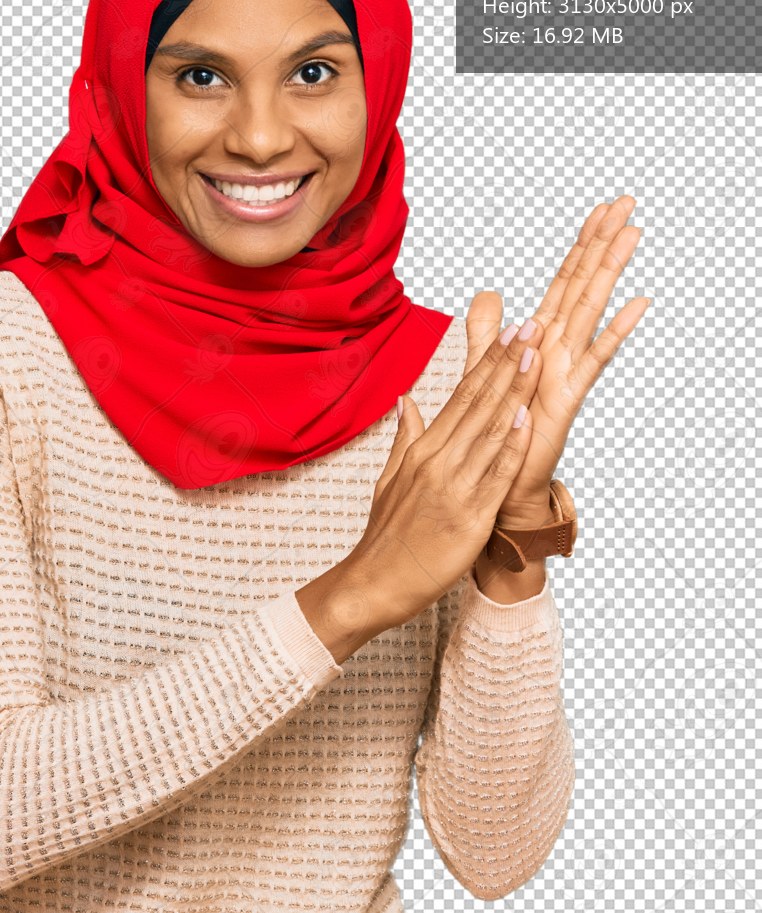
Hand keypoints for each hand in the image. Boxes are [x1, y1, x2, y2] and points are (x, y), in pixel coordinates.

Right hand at [295, 320, 544, 662]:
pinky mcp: (468, 518)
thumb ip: (405, 437)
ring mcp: (453, 489)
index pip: (462, 396)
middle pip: (479, 404)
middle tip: (533, 326)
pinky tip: (526, 420)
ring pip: (490, 431)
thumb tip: (408, 400)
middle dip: (509, 363)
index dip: (490, 362)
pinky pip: (495, 477)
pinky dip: (511, 447)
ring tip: (537, 357)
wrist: (374, 585)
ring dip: (515, 393)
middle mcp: (438, 462)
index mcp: (423, 451)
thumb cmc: (386, 538)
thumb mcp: (389, 480)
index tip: (512, 331)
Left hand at [464, 194, 650, 528]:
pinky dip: (616, 331)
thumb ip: (486, 334)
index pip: (562, 283)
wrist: (501, 482)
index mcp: (540, 341)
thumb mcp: (485, 371)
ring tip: (633, 234)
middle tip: (627, 203)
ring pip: (591, 310)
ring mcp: (566, 370)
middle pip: (582, 286)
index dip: (580, 246)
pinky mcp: (568, 396)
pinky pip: (594, 359)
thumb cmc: (500, 431)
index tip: (600, 209)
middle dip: (603, 244)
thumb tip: (487, 296)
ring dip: (611, 272)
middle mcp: (559, 350)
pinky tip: (638, 305)